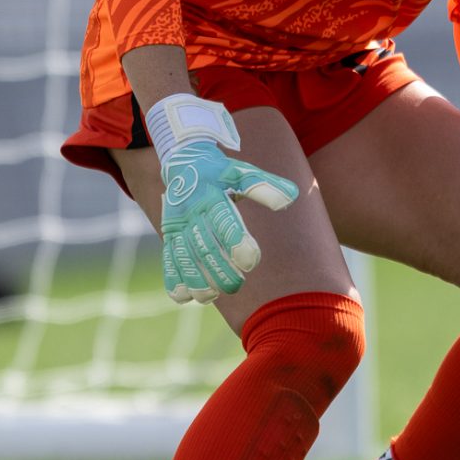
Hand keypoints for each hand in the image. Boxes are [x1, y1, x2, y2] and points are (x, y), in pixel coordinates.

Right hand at [146, 93, 296, 303]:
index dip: (235, 241)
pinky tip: (183, 297)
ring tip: (212, 295)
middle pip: (203, 244)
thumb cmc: (221, 173)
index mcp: (211, 195)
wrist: (183, 162)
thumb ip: (265, 186)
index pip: (223, 220)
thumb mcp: (242, 172)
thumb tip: (291, 197)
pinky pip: (168, 257)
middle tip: (236, 285)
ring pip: (183, 255)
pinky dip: (173, 277)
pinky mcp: (169, 235)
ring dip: (195, 278)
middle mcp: (191, 211)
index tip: (251, 262)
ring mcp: (177, 225)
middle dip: (218, 268)